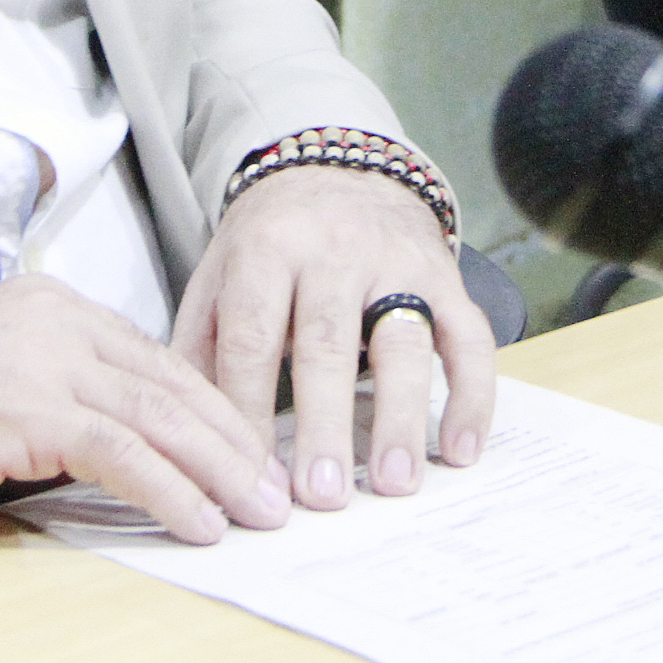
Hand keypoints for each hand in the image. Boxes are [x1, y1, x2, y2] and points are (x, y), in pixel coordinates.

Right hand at [0, 275, 287, 543]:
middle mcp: (56, 321)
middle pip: (171, 384)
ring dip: (219, 471)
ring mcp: (41, 360)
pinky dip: (169, 491)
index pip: (156, 360)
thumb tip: (123, 443)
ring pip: (159, 417)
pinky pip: (120, 454)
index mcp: (51, 308)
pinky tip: (199, 522)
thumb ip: (56, 391)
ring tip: (258, 512)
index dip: (213, 410)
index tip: (253, 452)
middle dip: (234, 440)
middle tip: (278, 488)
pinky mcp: (25, 409)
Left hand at [174, 165, 497, 507]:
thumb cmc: (271, 242)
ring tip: (394, 484)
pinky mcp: (446, 276)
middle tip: (322, 495)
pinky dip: (472, 395)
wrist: (337, 167)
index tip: (249, 477)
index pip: (254, 336)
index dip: (250, 409)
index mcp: (267, 248)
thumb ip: (201, 346)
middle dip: (325, 424)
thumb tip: (190, 435)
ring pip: (404, 341)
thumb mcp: (218, 273)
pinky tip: (461, 450)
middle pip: (328, 343)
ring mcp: (398, 262)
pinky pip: (470, 337)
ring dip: (400, 417)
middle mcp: (335, 250)